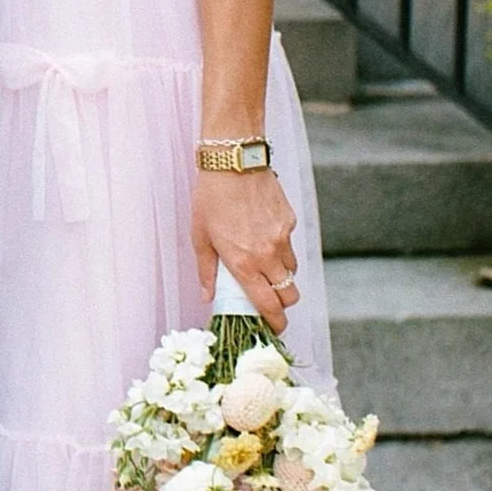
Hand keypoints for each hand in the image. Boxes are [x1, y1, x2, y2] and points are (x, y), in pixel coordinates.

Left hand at [192, 165, 298, 330]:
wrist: (233, 162)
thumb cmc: (210, 199)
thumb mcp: (200, 237)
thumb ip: (207, 271)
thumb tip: (209, 296)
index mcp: (243, 263)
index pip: (269, 304)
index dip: (275, 322)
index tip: (275, 328)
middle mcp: (267, 254)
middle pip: (290, 294)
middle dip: (283, 303)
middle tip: (270, 300)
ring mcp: (281, 237)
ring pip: (292, 271)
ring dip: (281, 276)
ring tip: (263, 267)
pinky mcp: (289, 221)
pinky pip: (290, 245)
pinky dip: (280, 249)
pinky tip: (263, 236)